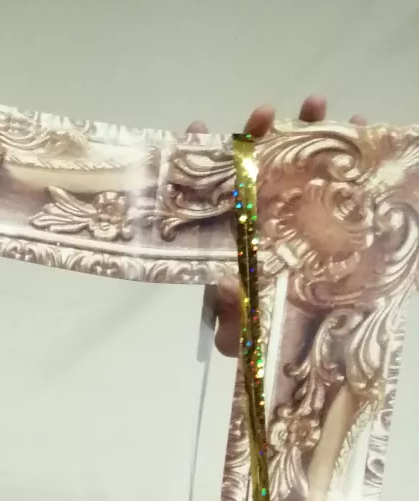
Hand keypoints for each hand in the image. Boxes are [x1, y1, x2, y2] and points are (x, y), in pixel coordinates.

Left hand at [188, 97, 366, 355]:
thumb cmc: (256, 330)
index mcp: (228, 237)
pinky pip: (331, 174)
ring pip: (291, 161)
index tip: (198, 129)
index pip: (210, 192)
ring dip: (303, 129)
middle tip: (265, 111)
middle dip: (255, 134)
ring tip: (316, 105)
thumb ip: (228, 313)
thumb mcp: (238, 328)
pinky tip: (358, 127)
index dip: (202, 160)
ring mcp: (288, 207)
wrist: (291, 340)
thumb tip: (227, 286)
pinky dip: (345, 147)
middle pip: (251, 166)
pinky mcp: (319, 210)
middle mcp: (256, 213)